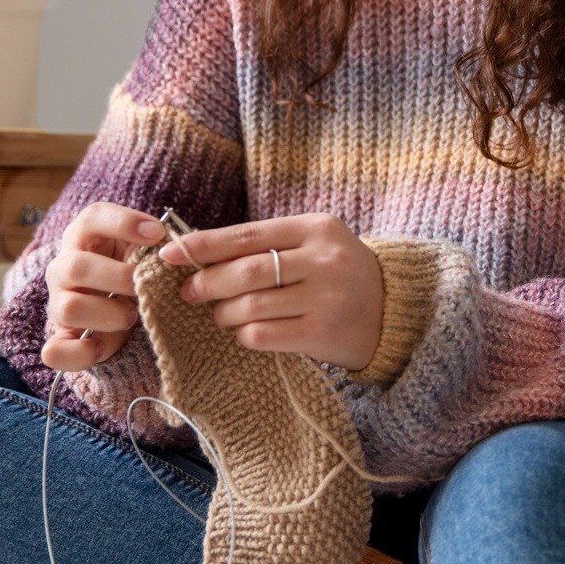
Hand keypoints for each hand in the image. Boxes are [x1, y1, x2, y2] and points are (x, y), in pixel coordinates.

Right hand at [39, 201, 168, 372]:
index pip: (93, 217)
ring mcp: (58, 303)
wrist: (122, 309)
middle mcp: (64, 267)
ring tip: (131, 316)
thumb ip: (157, 249)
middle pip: (76, 267)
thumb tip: (174, 249)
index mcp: (85, 237)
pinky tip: (104, 347)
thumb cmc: (137, 271)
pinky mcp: (60, 338)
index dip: (124, 223)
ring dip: (107, 314)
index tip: (157, 234)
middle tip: (143, 287)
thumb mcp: (146, 253)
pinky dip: (81, 353)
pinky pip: (55, 351)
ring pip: (69, 308)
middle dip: (119, 279)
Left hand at [159, 213, 385, 370]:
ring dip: (223, 313)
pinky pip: (263, 335)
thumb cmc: (339, 275)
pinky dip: (244, 335)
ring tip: (220, 316)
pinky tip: (245, 332)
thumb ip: (267, 246)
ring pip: (250, 305)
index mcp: (316, 228)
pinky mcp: (323, 332)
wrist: (394, 311)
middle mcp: (324, 259)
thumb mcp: (313, 246)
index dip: (203, 245)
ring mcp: (326, 297)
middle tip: (191, 293)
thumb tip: (198, 254)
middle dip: (207, 284)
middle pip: (245, 271)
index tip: (170, 254)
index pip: (247, 234)